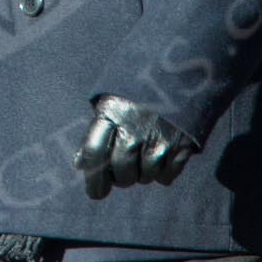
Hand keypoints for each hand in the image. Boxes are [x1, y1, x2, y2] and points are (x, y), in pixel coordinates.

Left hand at [72, 95, 198, 196]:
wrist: (182, 69)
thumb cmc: (138, 88)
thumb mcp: (111, 100)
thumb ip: (96, 131)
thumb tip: (79, 164)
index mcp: (110, 113)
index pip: (94, 154)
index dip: (93, 180)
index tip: (96, 192)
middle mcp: (132, 130)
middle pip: (121, 173)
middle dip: (121, 177)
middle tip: (124, 168)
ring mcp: (158, 140)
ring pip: (145, 178)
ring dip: (143, 173)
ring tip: (146, 153)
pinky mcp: (181, 147)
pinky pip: (167, 177)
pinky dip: (164, 172)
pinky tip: (163, 154)